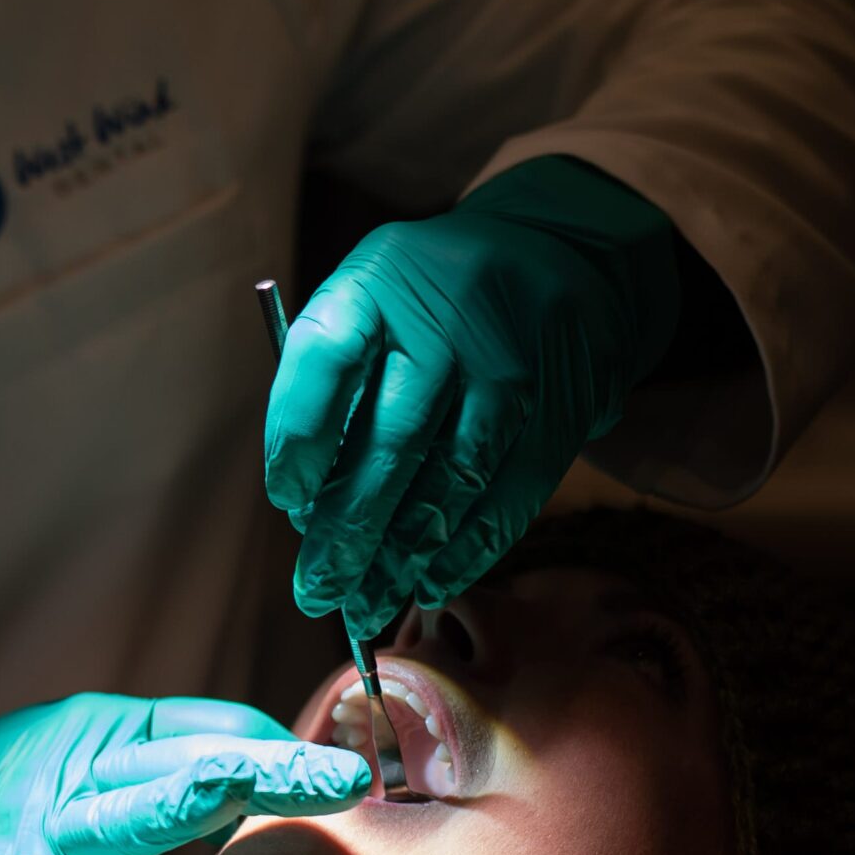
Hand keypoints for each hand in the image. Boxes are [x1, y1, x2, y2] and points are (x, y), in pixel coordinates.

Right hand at [0, 693, 369, 854]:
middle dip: (280, 762)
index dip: (283, 747)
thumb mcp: (63, 776)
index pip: (211, 726)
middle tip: (355, 772)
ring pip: (140, 806)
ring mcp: (41, 833)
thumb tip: (250, 779)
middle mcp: (76, 768)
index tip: (348, 770)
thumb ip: (150, 777)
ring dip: (219, 795)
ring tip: (288, 788)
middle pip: (194, 757)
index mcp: (97, 734)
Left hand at [264, 156, 680, 625]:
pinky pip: (512, 492)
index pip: (323, 360)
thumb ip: (332, 385)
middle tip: (316, 591)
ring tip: (365, 604)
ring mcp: (514, 359)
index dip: (298, 439)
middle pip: (390, 440)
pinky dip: (468, 549)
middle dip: (346, 532)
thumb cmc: (429, 300)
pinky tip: (430, 582)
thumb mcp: (369, 302)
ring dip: (403, 556)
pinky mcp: (566, 401)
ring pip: (453, 479)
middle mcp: (446, 315)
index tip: (288, 502)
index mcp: (378, 280)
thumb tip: (308, 507)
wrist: (557, 249)